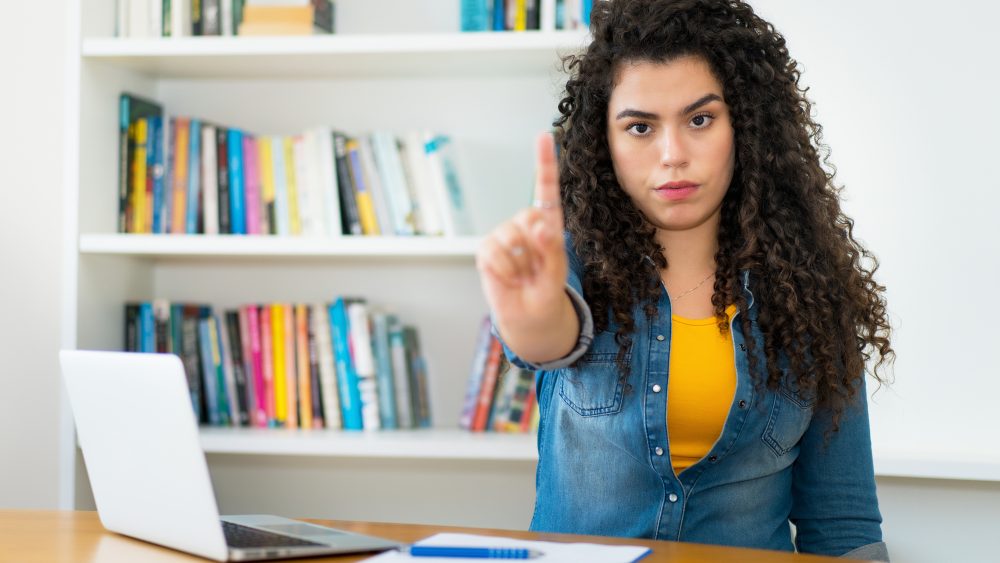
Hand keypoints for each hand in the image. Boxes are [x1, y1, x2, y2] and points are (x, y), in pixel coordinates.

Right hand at [476, 132, 568, 333]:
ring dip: (520, 264)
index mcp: (548, 222)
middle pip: (529, 218)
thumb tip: (539, 225)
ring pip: (511, 238)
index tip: (544, 136)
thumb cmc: (546, 291)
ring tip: (523, 275)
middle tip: (536, 269)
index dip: (544, 162)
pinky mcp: (485, 250)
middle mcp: (524, 224)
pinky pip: (494, 254)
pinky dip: (504, 271)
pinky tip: (509, 279)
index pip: (546, 188)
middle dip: (536, 247)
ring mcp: (502, 235)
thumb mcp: (557, 271)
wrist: (529, 317)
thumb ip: (553, 247)